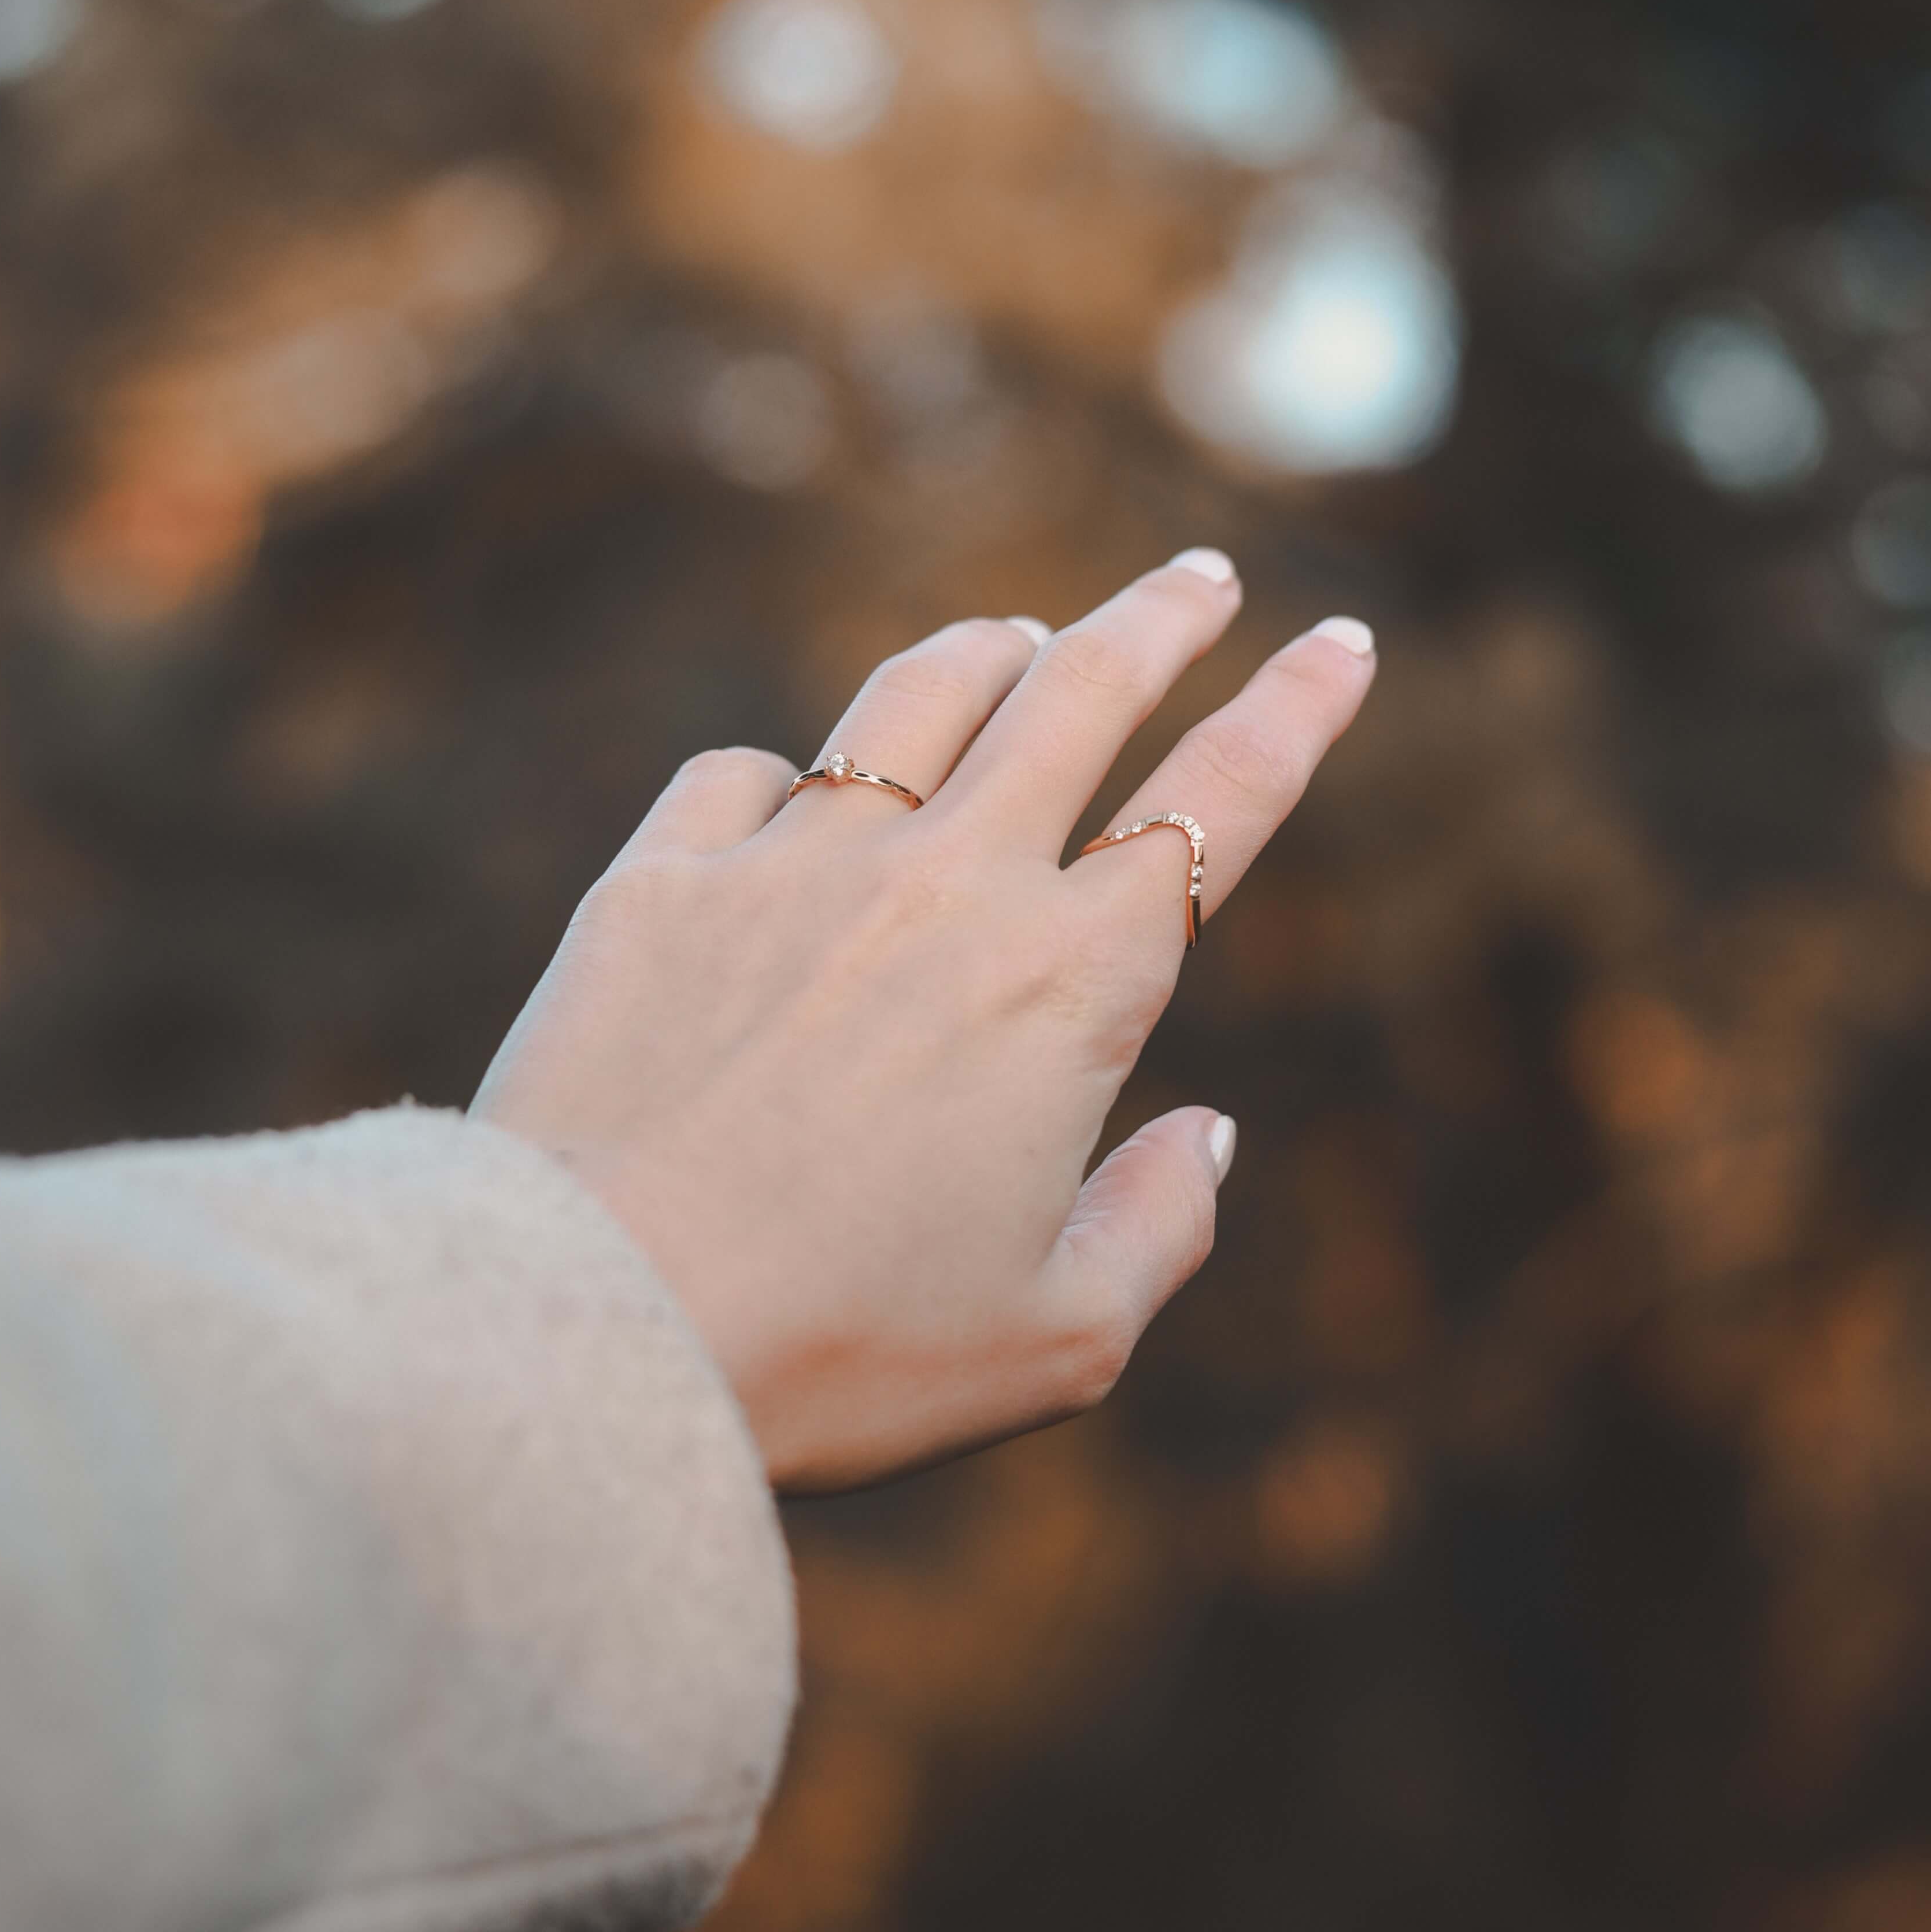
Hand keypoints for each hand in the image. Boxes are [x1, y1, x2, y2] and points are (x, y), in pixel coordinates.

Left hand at [472, 552, 1376, 1489]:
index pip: (1219, 805)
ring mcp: (794, 865)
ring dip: (992, 649)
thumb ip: (1160, 1228)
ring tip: (1020, 637)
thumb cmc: (838, 1354)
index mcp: (1068, 987)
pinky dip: (789, 779)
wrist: (590, 1329)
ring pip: (919, 693)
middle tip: (1203, 577)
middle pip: (1082, 693)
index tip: (1340, 645)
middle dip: (1162, 619)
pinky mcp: (661, 881)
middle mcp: (945, 887)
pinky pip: (743, 775)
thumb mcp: (1056, 1344)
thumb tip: (1210, 1132)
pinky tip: (793, 802)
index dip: (1296, 711)